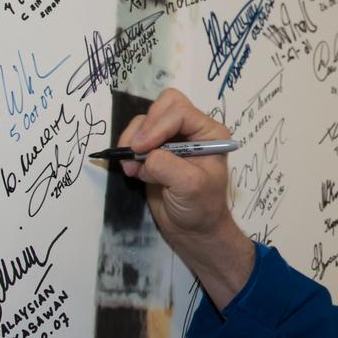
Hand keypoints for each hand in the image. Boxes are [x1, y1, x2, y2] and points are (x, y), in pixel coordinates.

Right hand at [117, 88, 253, 307]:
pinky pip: (135, 138)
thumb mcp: (190, 187)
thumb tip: (144, 154)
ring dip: (132, 141)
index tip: (142, 149)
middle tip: (135, 152)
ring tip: (132, 169)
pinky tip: (132, 172)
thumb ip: (167, 165)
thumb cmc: (201, 208)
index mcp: (209, 132)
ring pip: (144, 121)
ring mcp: (171, 139)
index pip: (179, 111)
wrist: (193, 231)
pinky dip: (128, 151)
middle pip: (162, 106)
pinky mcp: (154, 152)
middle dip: (144, 127)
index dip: (158, 125)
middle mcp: (191, 130)